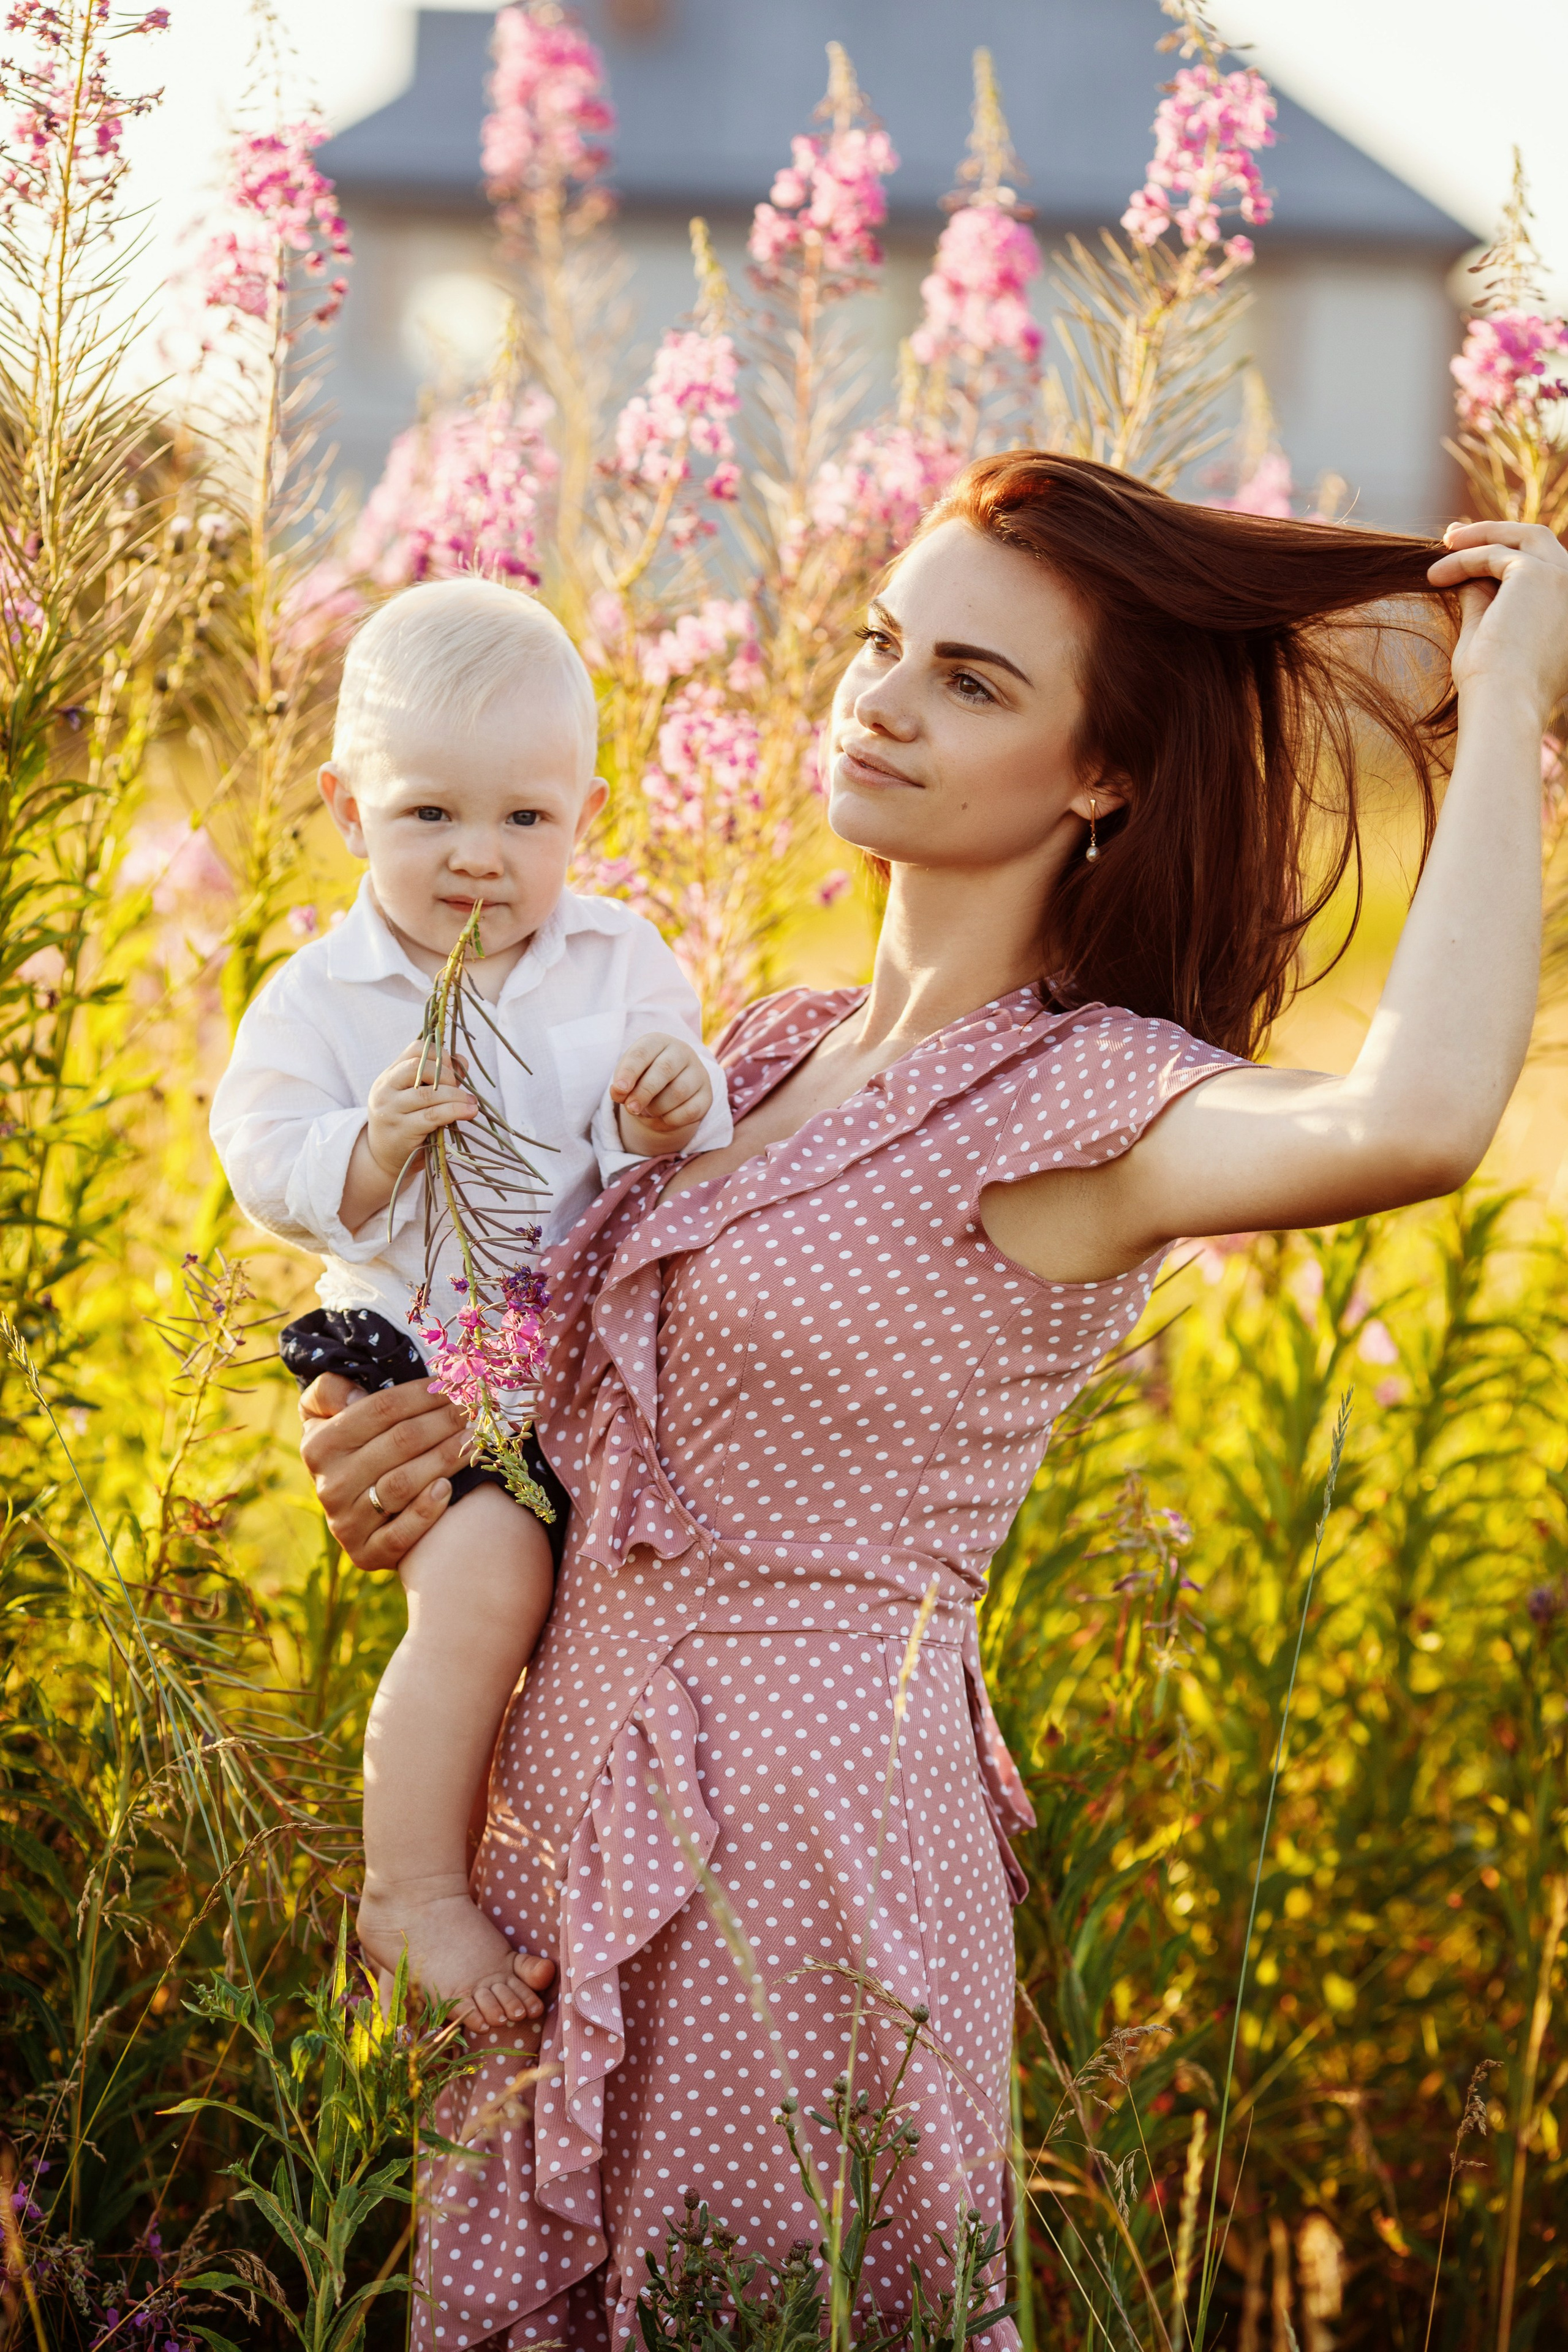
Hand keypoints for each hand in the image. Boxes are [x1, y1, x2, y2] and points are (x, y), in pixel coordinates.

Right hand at [299, 1372, 467, 1570]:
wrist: (346, 1507)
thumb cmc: (348, 1448)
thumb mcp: (324, 1414)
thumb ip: (330, 1390)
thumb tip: (354, 1394)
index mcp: (319, 1446)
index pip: (380, 1410)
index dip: (421, 1394)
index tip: (452, 1385)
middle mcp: (331, 1486)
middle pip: (400, 1443)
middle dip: (443, 1421)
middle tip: (472, 1410)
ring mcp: (346, 1523)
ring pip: (404, 1483)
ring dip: (445, 1458)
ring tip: (472, 1441)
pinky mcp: (366, 1554)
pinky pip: (400, 1534)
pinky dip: (426, 1511)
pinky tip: (448, 1488)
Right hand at [367, 1041, 476, 1182]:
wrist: (383, 1160)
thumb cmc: (406, 1124)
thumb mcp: (416, 1097)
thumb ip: (437, 1077)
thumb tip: (462, 1061)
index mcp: (389, 1076)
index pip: (414, 1049)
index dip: (439, 1054)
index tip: (453, 1069)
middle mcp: (384, 1090)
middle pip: (418, 1068)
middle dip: (447, 1075)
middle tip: (460, 1089)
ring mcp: (390, 1111)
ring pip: (427, 1094)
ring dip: (455, 1096)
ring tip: (471, 1103)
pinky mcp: (401, 1131)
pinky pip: (432, 1116)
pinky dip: (455, 1111)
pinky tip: (469, 1112)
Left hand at [611, 1032, 712, 1154]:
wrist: (668, 1089)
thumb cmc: (643, 1078)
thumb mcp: (628, 1078)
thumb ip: (621, 1085)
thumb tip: (618, 1093)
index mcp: (658, 1041)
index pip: (643, 1053)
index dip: (629, 1072)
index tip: (619, 1090)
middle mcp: (682, 1052)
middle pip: (664, 1070)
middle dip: (644, 1092)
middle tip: (631, 1108)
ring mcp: (698, 1073)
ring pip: (678, 1092)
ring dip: (657, 1107)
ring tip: (647, 1111)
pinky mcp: (707, 1095)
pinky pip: (690, 1110)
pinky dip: (672, 1119)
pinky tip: (663, 1118)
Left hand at [1429, 519, 1567, 720]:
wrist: (1503, 706)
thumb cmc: (1493, 687)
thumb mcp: (1490, 634)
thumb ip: (1485, 602)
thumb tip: (1467, 577)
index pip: (1542, 567)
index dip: (1506, 553)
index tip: (1469, 552)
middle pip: (1539, 541)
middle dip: (1495, 533)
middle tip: (1453, 537)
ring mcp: (1563, 580)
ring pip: (1521, 539)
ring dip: (1479, 537)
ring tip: (1440, 546)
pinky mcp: (1538, 575)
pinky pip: (1495, 555)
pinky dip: (1463, 560)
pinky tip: (1435, 577)